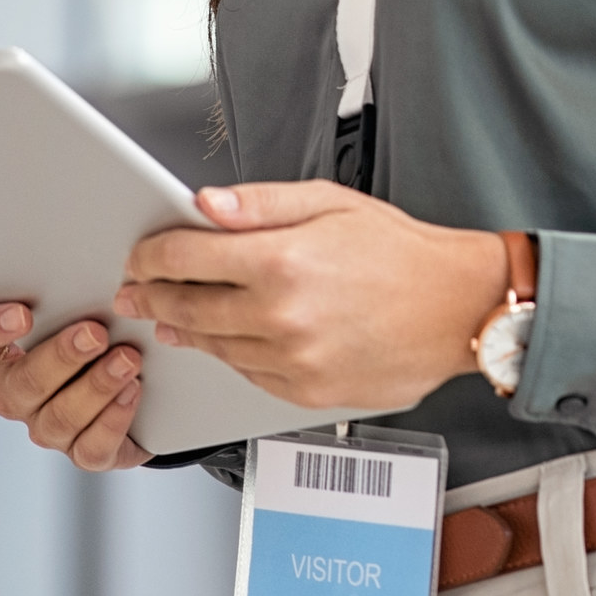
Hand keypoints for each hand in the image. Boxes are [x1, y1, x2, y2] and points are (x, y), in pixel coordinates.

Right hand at [0, 301, 149, 470]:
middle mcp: (18, 394)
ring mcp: (47, 428)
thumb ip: (75, 291)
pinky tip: (133, 391)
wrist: (147, 389)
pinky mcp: (85, 453)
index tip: (23, 313)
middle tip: (96, 333)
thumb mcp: (87, 306)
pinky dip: (114, 419)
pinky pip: (91, 446)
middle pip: (24, 383)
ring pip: (59, 417)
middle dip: (62, 357)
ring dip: (97, 386)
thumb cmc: (105, 331)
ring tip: (129, 360)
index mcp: (4, 353)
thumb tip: (91, 261)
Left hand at [117, 181, 510, 410]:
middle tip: (137, 291)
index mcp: (282, 261)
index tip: (141, 256)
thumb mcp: (331, 203)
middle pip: (187, 307)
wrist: (458, 307)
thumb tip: (205, 203)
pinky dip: (228, 355)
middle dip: (153, 296)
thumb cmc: (402, 253)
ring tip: (172, 317)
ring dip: (184, 329)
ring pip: (213, 346)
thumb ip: (260, 203)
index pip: (186, 257)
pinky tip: (225, 339)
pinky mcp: (306, 393)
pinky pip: (247, 373)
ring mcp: (293, 361)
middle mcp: (282, 316)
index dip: (152, 255)